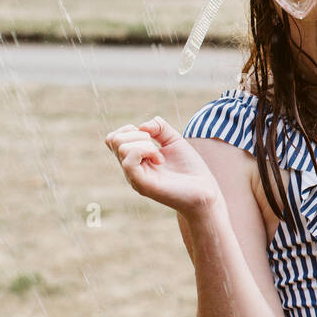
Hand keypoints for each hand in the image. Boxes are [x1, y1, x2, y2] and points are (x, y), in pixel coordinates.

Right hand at [104, 117, 223, 214]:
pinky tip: (160, 160)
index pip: (113, 139)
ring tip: (160, 156)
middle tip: (155, 145)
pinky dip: (146, 151)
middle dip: (136, 133)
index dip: (129, 129)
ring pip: (121, 147)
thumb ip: (159, 127)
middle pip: (113, 140)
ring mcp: (134, 177)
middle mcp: (131, 169)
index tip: (150, 136)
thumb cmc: (189, 168)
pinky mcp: (141, 184)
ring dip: (144, 143)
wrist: (203, 191)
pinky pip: (129, 161)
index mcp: (134, 159)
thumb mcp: (174, 139)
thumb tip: (141, 125)